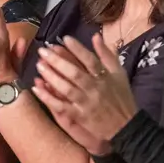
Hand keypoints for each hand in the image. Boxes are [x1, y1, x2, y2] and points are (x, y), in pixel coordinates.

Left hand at [29, 34, 135, 155]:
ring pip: (66, 88)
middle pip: (74, 73)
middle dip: (57, 61)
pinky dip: (48, 98)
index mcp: (105, 77)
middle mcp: (95, 89)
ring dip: (51, 76)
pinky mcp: (79, 116)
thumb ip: (108, 55)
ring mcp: (86, 103)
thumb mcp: (119, 73)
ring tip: (39, 65)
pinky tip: (36, 88)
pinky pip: (61, 106)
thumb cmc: (122, 98)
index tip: (64, 38)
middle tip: (43, 51)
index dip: (77, 49)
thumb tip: (96, 36)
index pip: (90, 60)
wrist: (127, 126)